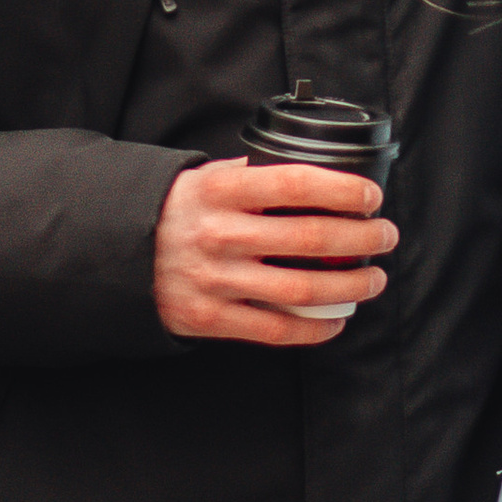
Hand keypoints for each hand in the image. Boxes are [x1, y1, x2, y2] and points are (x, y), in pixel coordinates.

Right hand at [155, 159, 394, 346]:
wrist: (116, 255)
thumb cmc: (174, 212)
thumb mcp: (204, 177)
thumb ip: (252, 174)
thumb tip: (311, 173)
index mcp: (222, 190)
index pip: (296, 183)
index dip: (344, 189)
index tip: (371, 197)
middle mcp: (220, 233)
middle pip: (311, 237)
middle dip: (362, 238)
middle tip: (385, 237)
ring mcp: (216, 279)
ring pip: (302, 287)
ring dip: (350, 286)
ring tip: (373, 280)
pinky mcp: (211, 318)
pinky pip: (276, 329)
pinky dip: (315, 327)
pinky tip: (337, 320)